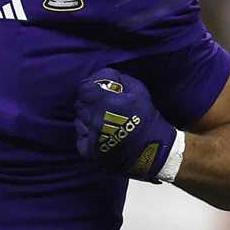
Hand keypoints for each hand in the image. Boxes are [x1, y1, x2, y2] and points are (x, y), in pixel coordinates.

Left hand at [74, 68, 178, 182]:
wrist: (150, 148)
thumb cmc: (144, 116)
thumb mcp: (137, 89)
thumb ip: (116, 78)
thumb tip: (101, 77)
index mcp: (105, 102)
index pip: (83, 88)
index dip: (89, 88)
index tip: (97, 91)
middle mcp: (94, 119)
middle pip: (80, 104)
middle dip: (89, 102)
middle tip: (101, 107)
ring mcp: (90, 136)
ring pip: (79, 119)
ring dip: (87, 117)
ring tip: (103, 121)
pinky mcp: (88, 151)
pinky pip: (80, 136)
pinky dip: (86, 133)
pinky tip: (99, 134)